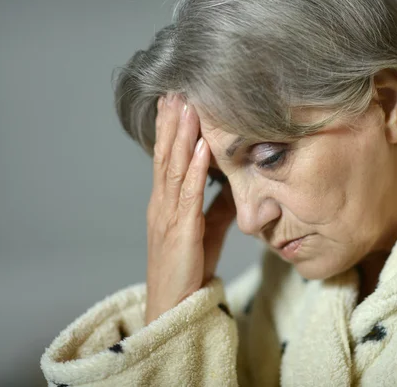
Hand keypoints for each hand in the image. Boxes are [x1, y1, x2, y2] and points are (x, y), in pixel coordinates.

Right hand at [144, 92, 235, 324]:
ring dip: (181, 135)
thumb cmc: (186, 268)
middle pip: (165, 155)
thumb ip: (217, 206)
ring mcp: (168, 216)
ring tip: (187, 106)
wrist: (172, 307)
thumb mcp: (205, 231)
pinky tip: (202, 147)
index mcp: (164, 203)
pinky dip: (194, 169)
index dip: (170, 129)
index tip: (175, 101)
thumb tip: (235, 183)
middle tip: (176, 90)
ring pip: (173, 168)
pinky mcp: (181, 232)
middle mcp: (161, 204)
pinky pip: (188, 196)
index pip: (166, 158)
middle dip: (171, 122)